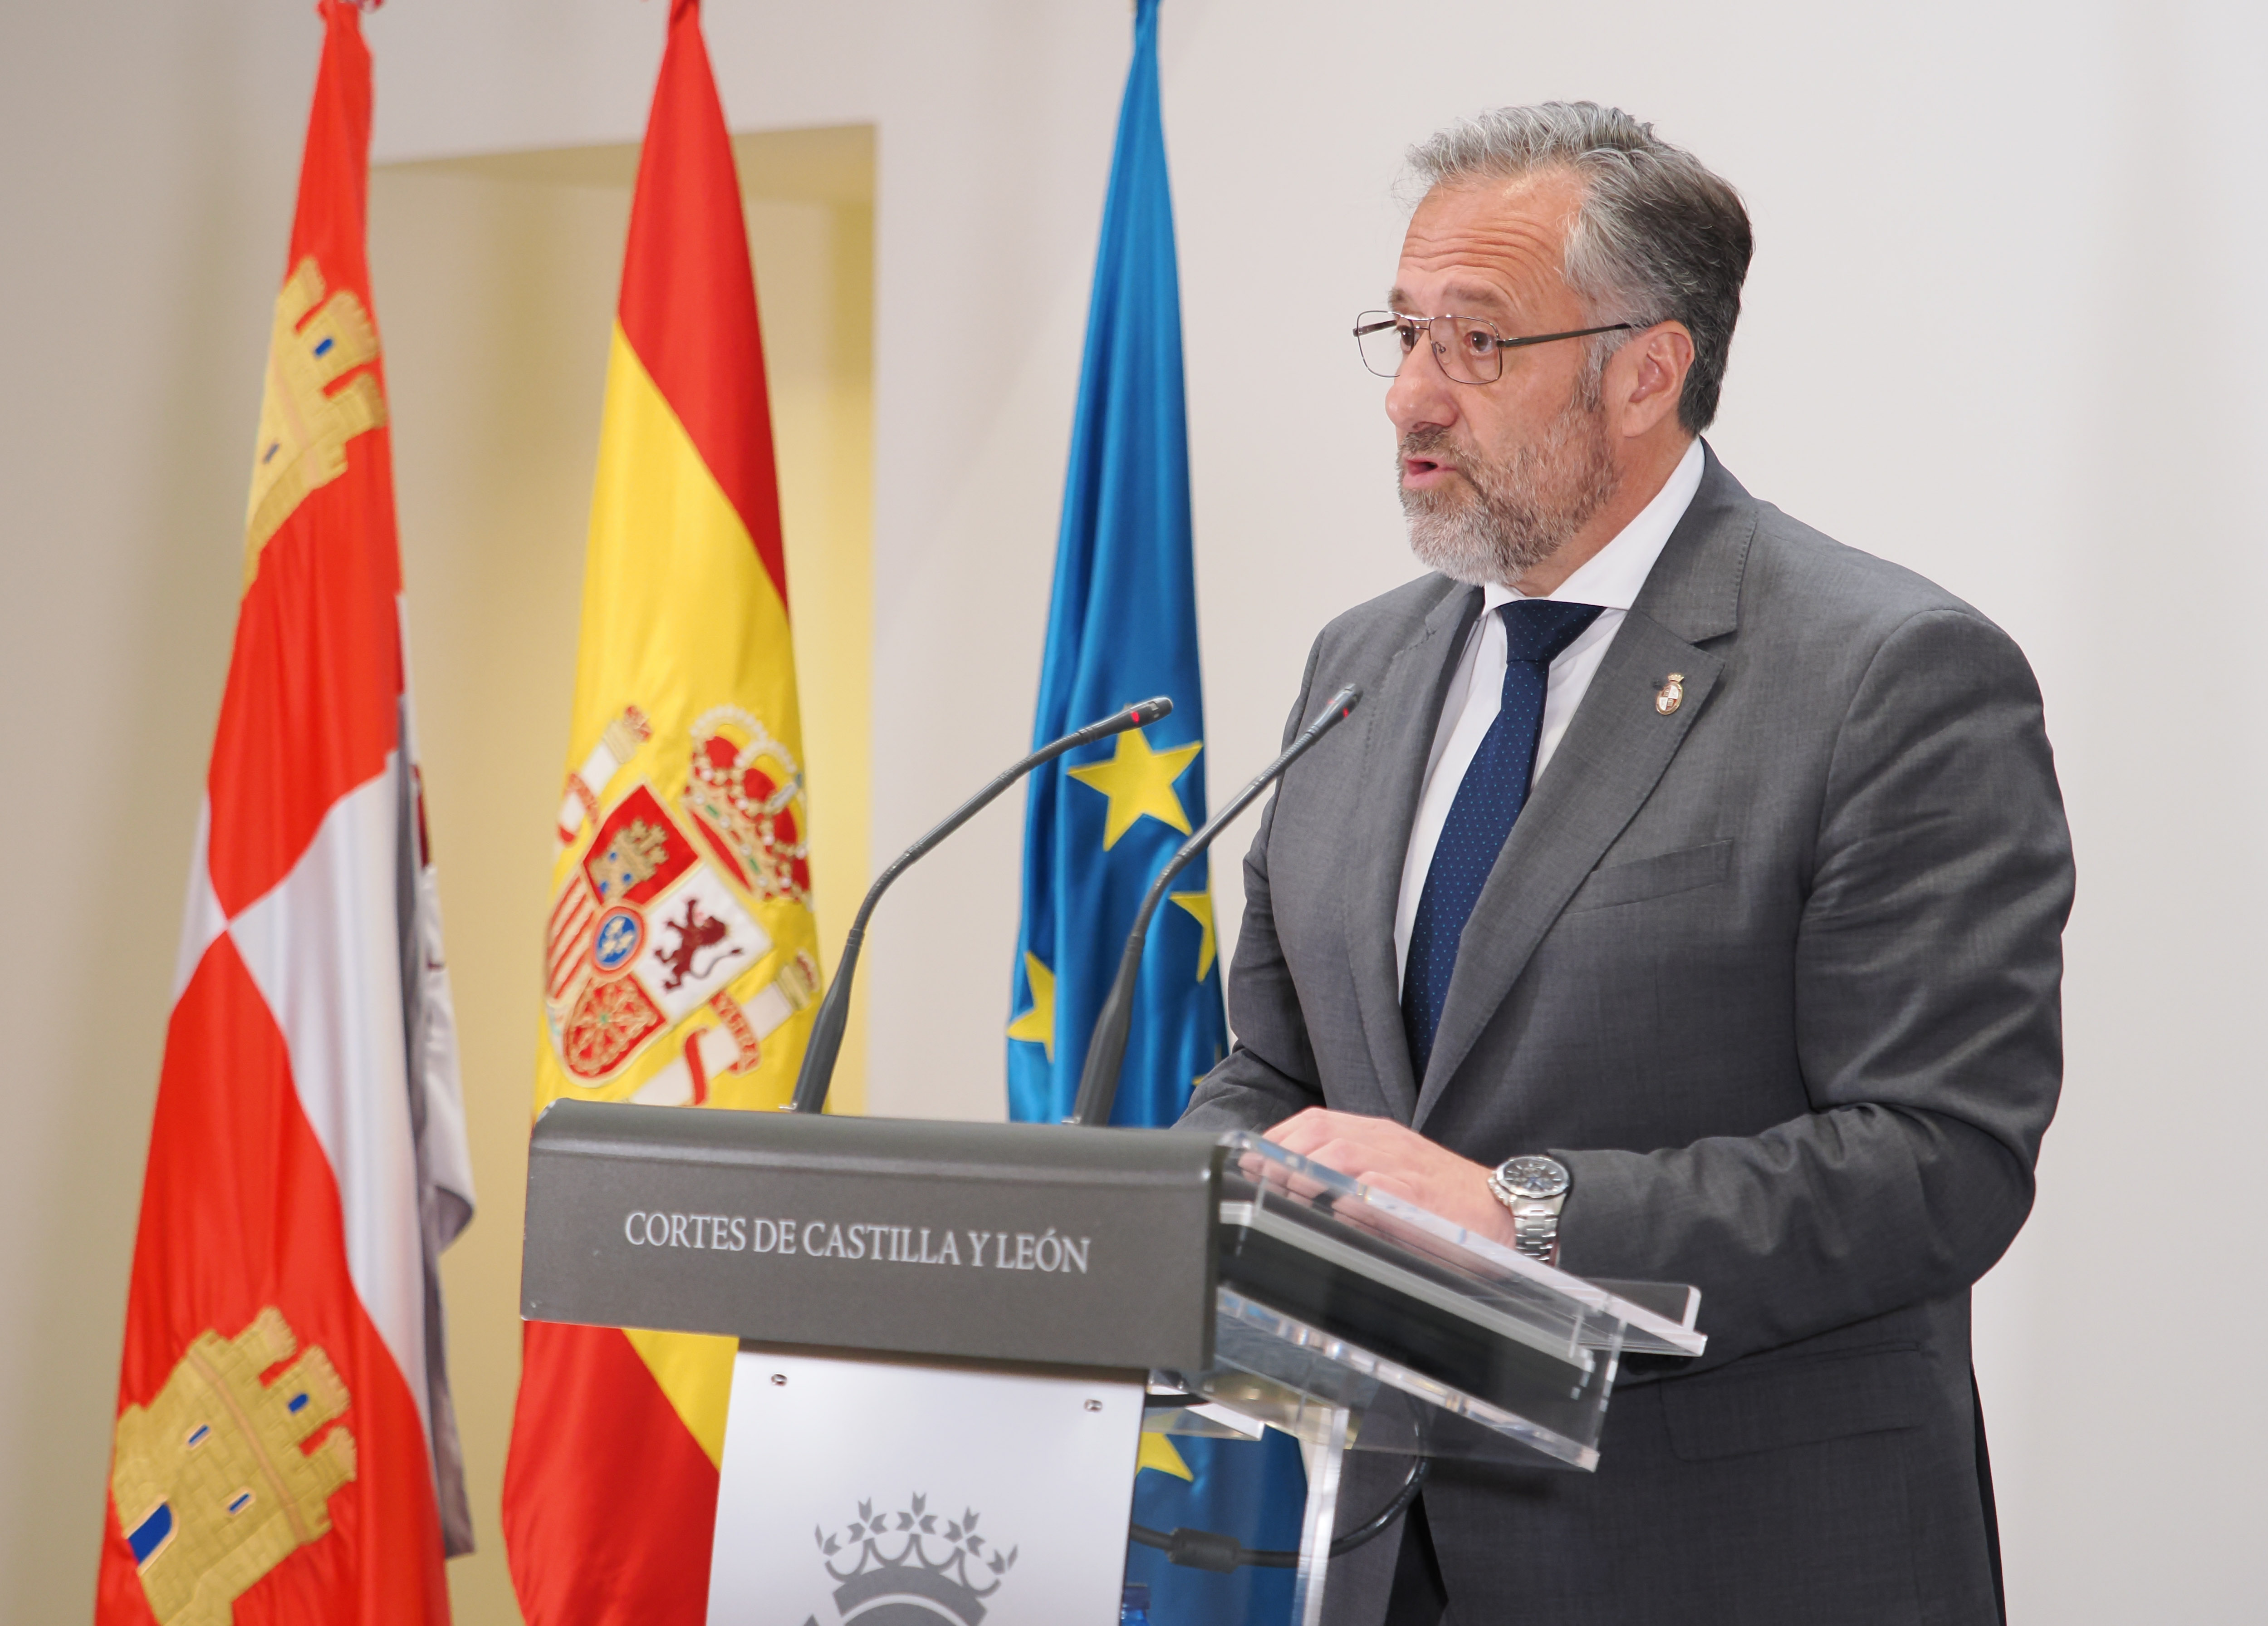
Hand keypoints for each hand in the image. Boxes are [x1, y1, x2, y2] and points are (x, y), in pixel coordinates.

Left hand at [1265, 1108, 1517, 1249]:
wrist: (1510, 1211)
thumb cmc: (1451, 1203)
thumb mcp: (1399, 1180)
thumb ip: (1358, 1179)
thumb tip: (1312, 1193)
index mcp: (1381, 1136)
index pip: (1317, 1121)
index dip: (1280, 1136)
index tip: (1252, 1156)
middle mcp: (1389, 1143)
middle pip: (1320, 1129)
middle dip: (1281, 1149)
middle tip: (1257, 1172)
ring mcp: (1404, 1166)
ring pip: (1341, 1151)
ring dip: (1305, 1168)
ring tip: (1282, 1185)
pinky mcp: (1420, 1195)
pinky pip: (1378, 1185)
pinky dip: (1347, 1191)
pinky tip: (1328, 1203)